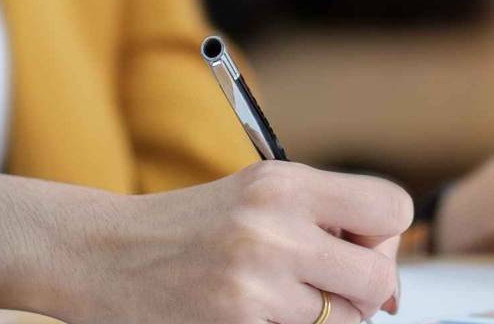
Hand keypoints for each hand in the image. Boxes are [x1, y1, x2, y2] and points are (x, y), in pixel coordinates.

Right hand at [68, 161, 411, 323]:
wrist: (100, 255)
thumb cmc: (188, 228)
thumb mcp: (257, 194)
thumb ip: (325, 215)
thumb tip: (391, 275)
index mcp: (285, 183)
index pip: (393, 208)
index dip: (385, 236)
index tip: (360, 248)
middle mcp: (274, 228)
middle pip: (379, 278)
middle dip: (365, 291)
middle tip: (332, 289)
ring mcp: (254, 284)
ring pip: (345, 322)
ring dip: (324, 320)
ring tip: (280, 300)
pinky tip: (251, 315)